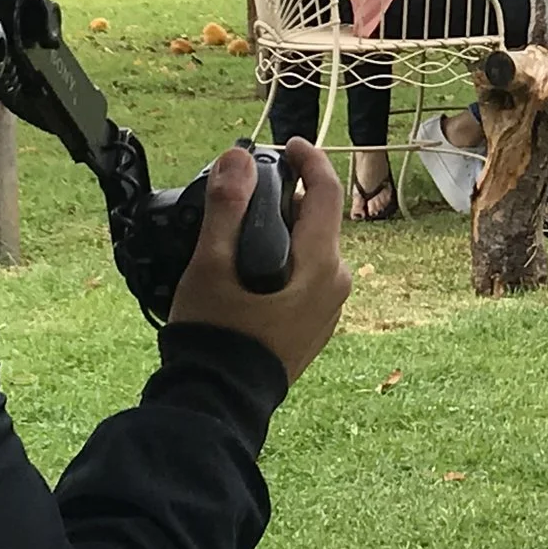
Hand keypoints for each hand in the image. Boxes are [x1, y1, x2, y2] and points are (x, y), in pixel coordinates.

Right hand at [169, 139, 352, 384]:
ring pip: (313, 248)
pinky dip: (286, 258)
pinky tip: (251, 264)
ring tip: (242, 225)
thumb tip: (237, 159)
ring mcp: (328, 308)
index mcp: (320, 264)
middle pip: (319, 219)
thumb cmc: (216, 335)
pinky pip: (307, 276)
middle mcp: (336, 283)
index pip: (325, 192)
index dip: (309, 159)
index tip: (288, 144)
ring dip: (285, 228)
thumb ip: (226, 207)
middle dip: (289, 194)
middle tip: (249, 186)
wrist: (219, 404)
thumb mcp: (212, 266)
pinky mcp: (314, 326)